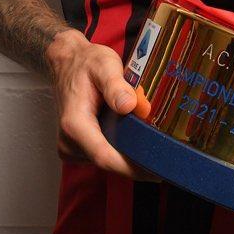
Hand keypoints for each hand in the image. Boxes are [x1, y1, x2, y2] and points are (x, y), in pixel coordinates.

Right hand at [43, 28, 156, 179]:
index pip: (104, 157)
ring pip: (107, 161)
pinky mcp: (78, 148)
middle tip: (165, 158)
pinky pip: (103, 156)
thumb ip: (115, 85)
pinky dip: (120, 151)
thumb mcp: (103, 65)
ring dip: (129, 157)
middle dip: (136, 164)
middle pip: (108, 163)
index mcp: (74, 124)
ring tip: (152, 144)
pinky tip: (134, 139)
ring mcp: (72, 147)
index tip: (156, 171)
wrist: (68, 62)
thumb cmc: (85, 63)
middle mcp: (69, 141)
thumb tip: (129, 105)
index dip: (132, 168)